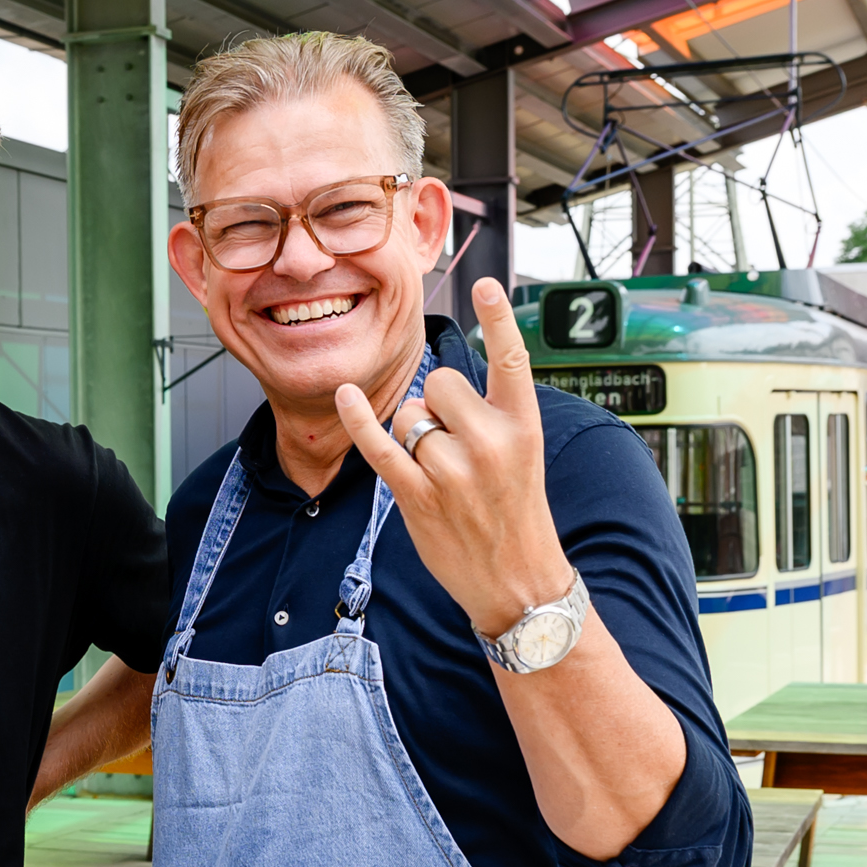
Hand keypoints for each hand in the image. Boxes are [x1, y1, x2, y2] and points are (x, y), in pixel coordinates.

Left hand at [339, 277, 577, 639]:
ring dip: (413, 432)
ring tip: (442, 470)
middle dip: (435, 402)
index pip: (512, 359)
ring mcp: (452, 471)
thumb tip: (436, 384)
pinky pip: (378, 444)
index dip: (498, 318)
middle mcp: (490, 442)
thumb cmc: (516, 513)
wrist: (519, 582)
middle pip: (438, 381)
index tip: (485, 284)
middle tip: (456, 442)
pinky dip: (357, 419)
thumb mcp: (523, 455)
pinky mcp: (417, 496)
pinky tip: (344, 394)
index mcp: (523, 425)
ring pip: (408, 413)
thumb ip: (490, 414)